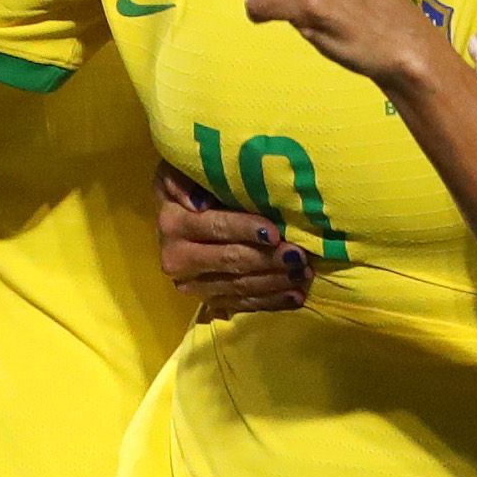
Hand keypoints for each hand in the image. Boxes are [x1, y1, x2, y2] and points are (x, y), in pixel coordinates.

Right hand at [156, 166, 312, 319]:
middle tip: (299, 256)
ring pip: (239, 287)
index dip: (244, 230)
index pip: (214, 228)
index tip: (274, 232)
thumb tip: (199, 203)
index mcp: (173, 225)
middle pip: (230, 261)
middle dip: (268, 260)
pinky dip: (271, 302)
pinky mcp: (209, 300)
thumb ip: (183, 179)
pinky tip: (295, 296)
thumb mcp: (179, 170)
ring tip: (304, 274)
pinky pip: (242, 305)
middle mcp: (177, 260)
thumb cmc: (191, 184)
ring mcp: (193, 285)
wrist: (179, 217)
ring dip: (275, 282)